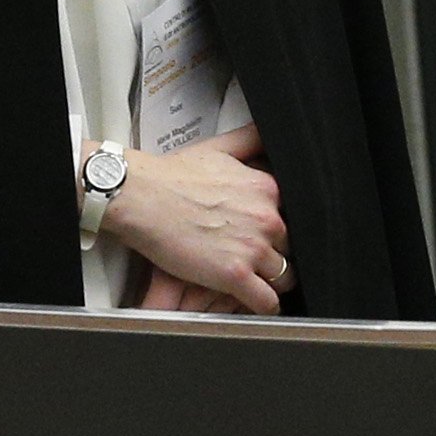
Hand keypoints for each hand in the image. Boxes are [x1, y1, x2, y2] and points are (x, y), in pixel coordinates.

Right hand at [98, 126, 284, 314]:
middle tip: (258, 262)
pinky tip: (257, 304)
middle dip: (277, 255)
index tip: (269, 237)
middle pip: (291, 247)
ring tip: (259, 284)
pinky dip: (265, 306)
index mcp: (267, 189)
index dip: (279, 230)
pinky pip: (267, 301)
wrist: (143, 196)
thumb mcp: (221, 148)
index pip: (293, 216)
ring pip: (285, 276)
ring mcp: (253, 247)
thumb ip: (250, 140)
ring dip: (274, 282)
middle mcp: (267, 217)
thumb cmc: (172, 175)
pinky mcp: (234, 274)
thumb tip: (266, 130)